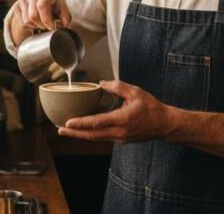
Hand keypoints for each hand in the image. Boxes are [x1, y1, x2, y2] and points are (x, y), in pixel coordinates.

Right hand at [10, 0, 71, 45]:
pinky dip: (29, 26)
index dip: (46, 20)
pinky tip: (35, 22)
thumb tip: (64, 24)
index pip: (42, 6)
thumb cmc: (55, 5)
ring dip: (35, 26)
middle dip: (42, 25)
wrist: (45, 0)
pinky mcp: (17, 5)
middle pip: (33, 15)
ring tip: (42, 24)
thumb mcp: (63, 9)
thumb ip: (65, 16)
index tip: (51, 26)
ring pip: (27, 20)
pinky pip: (21, 22)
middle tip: (48, 26)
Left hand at [58, 80, 172, 142]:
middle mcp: (119, 132)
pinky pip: (101, 138)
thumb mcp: (135, 92)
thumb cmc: (152, 108)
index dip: (81, 123)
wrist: (164, 124)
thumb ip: (117, 86)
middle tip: (59, 130)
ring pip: (95, 138)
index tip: (67, 123)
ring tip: (66, 131)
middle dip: (74, 133)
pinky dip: (90, 135)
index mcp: (122, 119)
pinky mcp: (120, 140)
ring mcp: (119, 138)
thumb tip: (102, 83)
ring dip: (80, 135)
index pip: (97, 122)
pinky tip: (83, 130)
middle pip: (92, 135)